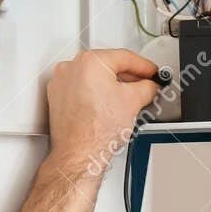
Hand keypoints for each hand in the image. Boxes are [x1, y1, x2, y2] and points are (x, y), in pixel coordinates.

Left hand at [45, 49, 159, 172]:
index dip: (144, 66)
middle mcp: (71, 68)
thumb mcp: (134, 102)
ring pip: (94, 78)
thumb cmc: (97, 131)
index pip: (124, 57)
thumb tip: (150, 86)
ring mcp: (61, 83)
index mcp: (90, 62)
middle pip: (108, 65)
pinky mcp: (58, 98)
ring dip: (113, 86)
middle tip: (145, 86)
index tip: (152, 72)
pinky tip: (109, 107)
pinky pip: (82, 89)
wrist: (79, 154)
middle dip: (129, 77)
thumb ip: (147, 87)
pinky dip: (96, 94)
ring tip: (128, 100)